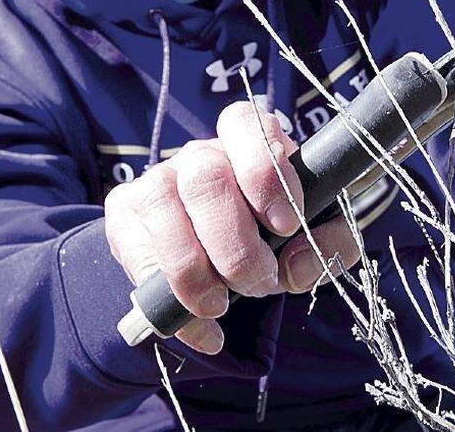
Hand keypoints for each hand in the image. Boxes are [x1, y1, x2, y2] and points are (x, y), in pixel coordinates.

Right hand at [104, 101, 361, 354]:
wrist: (224, 261)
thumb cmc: (277, 234)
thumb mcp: (318, 234)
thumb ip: (329, 243)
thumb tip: (295, 265)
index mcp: (248, 140)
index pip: (244, 124)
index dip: (264, 171)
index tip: (286, 224)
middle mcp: (198, 154)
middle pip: (204, 177)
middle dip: (234, 242)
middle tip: (259, 280)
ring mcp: (156, 181)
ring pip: (160, 207)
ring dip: (194, 271)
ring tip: (223, 305)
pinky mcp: (125, 217)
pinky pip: (136, 255)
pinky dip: (171, 304)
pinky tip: (203, 328)